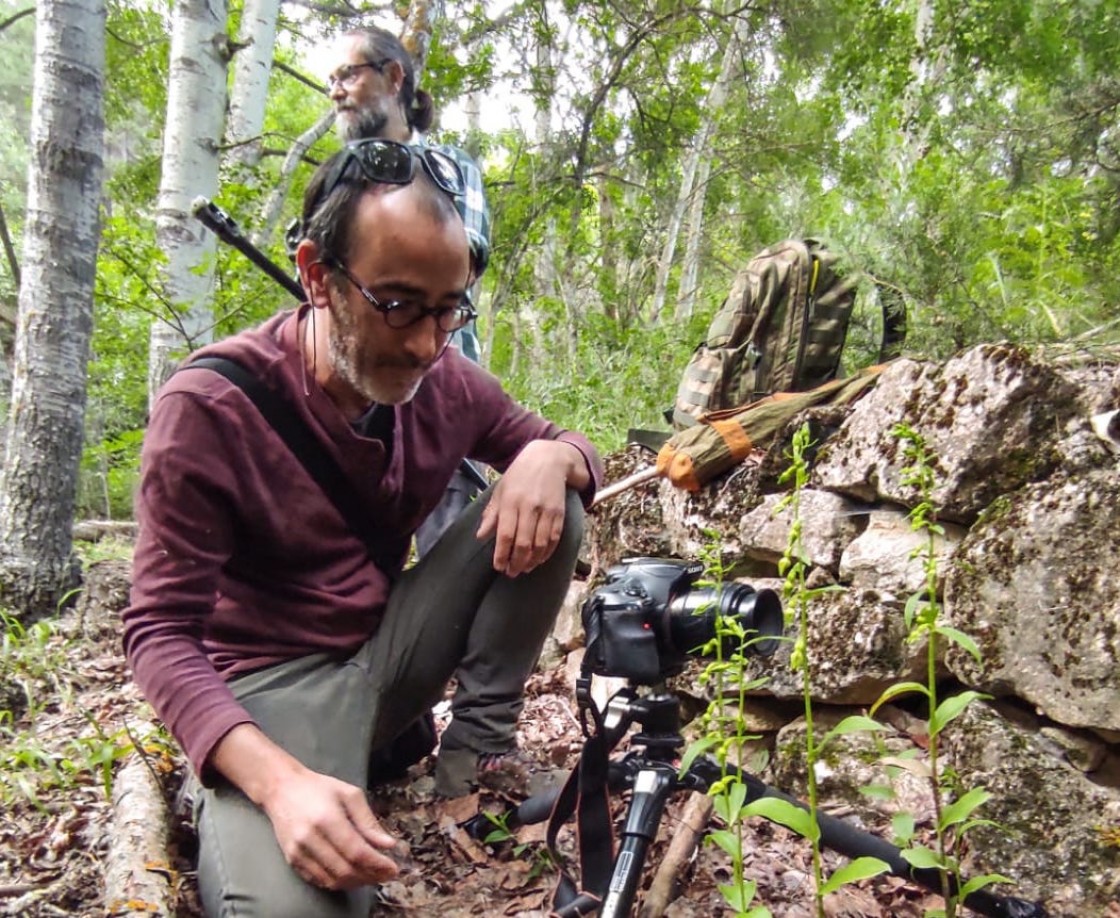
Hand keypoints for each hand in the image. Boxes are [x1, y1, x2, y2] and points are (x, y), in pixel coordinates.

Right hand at [260, 767, 399, 890]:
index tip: (393, 869)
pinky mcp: (291, 860)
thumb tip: (388, 844)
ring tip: (372, 876)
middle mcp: (310, 839)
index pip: (356, 852)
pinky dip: (338, 883)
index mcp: (327, 819)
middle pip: (345, 870)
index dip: (377, 864)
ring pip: (332, 880)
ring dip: (356, 883)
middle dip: (370, 876)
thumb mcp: (349, 795)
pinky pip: (318, 880)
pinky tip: (351, 876)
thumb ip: (368, 821)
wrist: (281, 789)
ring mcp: (298, 852)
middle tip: (386, 875)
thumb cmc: (319, 788)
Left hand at [476, 439, 585, 576]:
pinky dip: (547, 553)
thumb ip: (491, 514)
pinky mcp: (559, 513)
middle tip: (511, 572)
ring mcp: (546, 510)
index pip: (505, 535)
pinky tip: (539, 559)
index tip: (499, 567)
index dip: (502, 555)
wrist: (549, 459)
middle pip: (523, 543)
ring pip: (540, 544)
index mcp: (511, 501)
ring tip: (524, 568)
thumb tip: (481, 536)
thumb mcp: (501, 490)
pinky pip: (554, 539)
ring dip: (532, 561)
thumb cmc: (520, 475)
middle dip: (517, 562)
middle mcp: (529, 507)